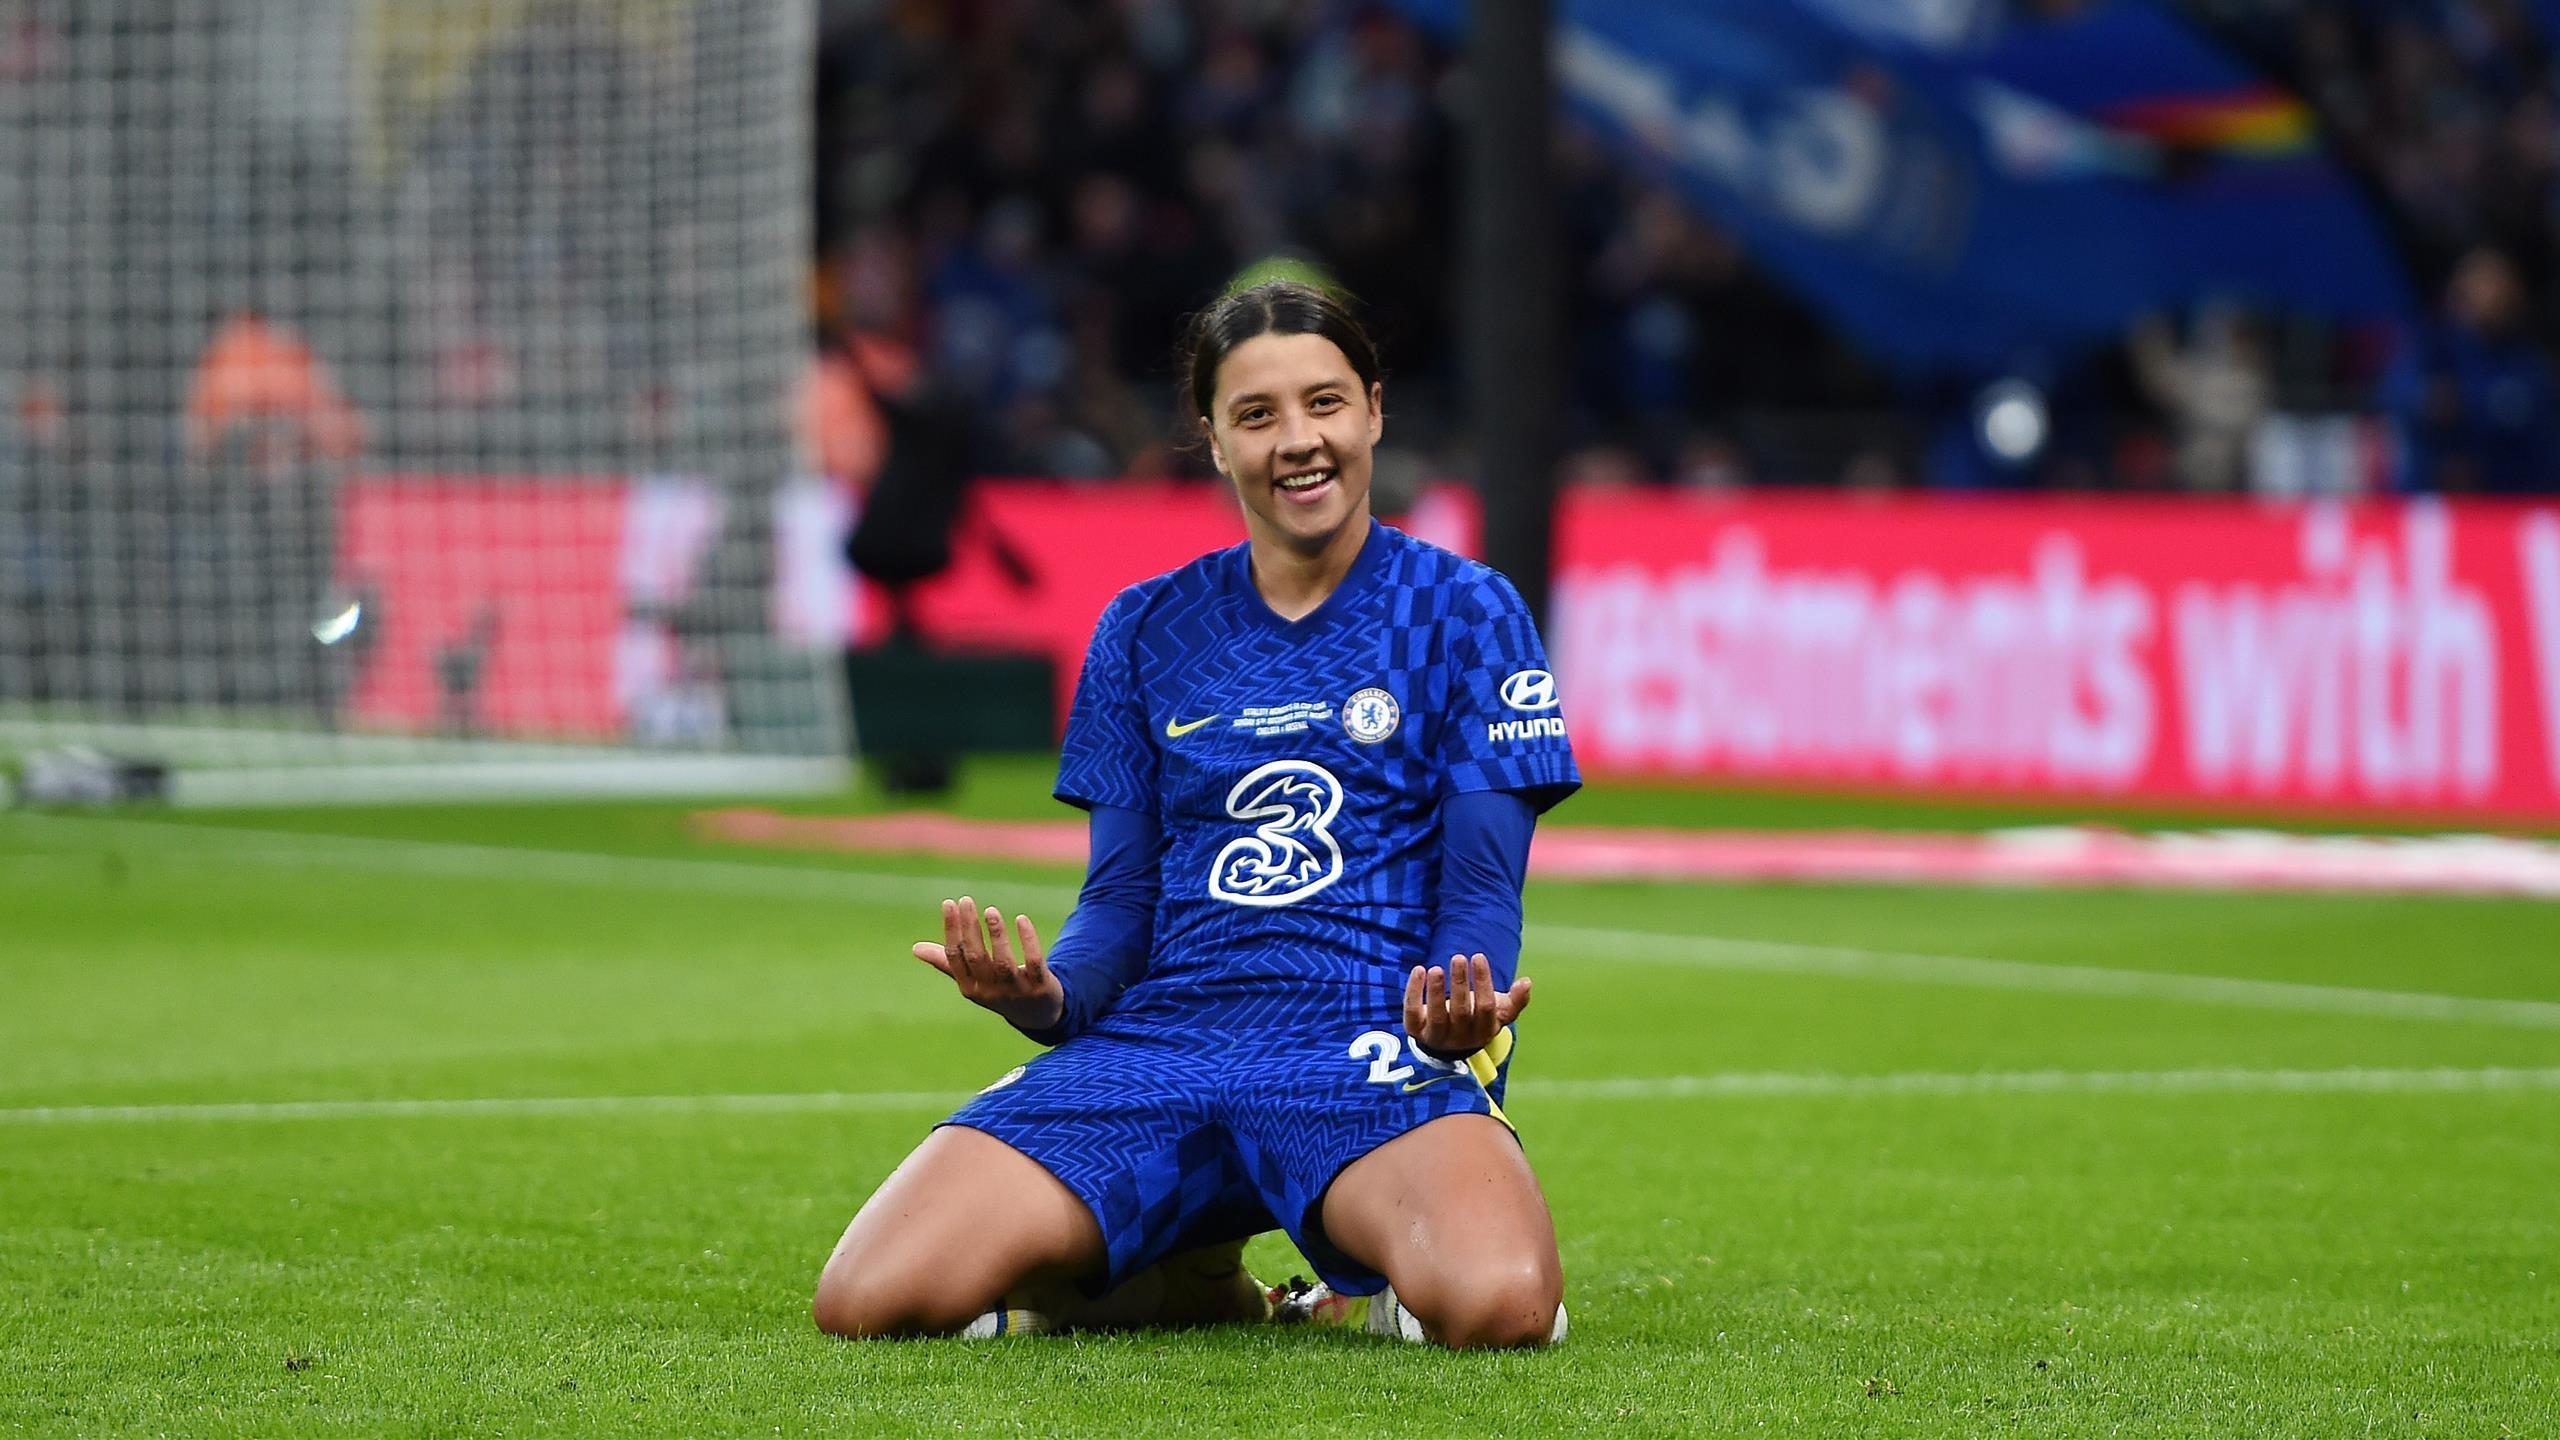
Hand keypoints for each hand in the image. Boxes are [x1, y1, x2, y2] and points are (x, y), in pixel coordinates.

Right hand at [912, 895, 1065, 1032]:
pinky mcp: (1040, 985)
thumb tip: (915, 948)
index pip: (956, 957)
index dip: (951, 930)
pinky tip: (1021, 919)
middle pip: (977, 957)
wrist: (1037, 1016)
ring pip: (1003, 962)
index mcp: (970, 988)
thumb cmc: (998, 990)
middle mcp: (990, 991)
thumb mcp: (972, 980)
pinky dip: (1027, 940)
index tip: (949, 903)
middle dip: (970, 928)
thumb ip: (948, 963)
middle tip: (966, 901)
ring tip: (991, 910)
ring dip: (996, 935)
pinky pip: (1033, 961)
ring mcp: (1016, 990)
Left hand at [1404, 952, 1530, 1057]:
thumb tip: (1527, 982)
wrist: (1449, 1042)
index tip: (1478, 957)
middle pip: (1461, 1011)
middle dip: (1460, 983)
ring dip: (1436, 990)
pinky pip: (1412, 1012)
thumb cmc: (1477, 1018)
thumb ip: (1515, 1001)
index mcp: (1483, 1031)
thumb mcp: (1498, 1013)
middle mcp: (1460, 1037)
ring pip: (1436, 1015)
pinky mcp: (1415, 1030)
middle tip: (1458, 958)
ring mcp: (1437, 1036)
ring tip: (1436, 968)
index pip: (1485, 1008)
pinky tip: (1419, 970)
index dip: (1483, 982)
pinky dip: (1413, 992)